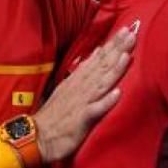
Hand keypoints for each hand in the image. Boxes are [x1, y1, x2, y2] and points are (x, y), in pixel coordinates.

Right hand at [33, 26, 134, 161]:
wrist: (36, 137)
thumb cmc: (54, 115)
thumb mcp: (67, 88)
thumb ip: (83, 71)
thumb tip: (96, 52)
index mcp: (78, 81)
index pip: (98, 59)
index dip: (112, 45)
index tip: (126, 30)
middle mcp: (80, 88)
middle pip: (102, 66)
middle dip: (117, 50)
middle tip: (132, 33)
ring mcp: (81, 103)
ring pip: (101, 83)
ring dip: (114, 70)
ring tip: (127, 56)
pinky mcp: (81, 119)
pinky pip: (95, 110)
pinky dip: (106, 101)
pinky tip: (118, 93)